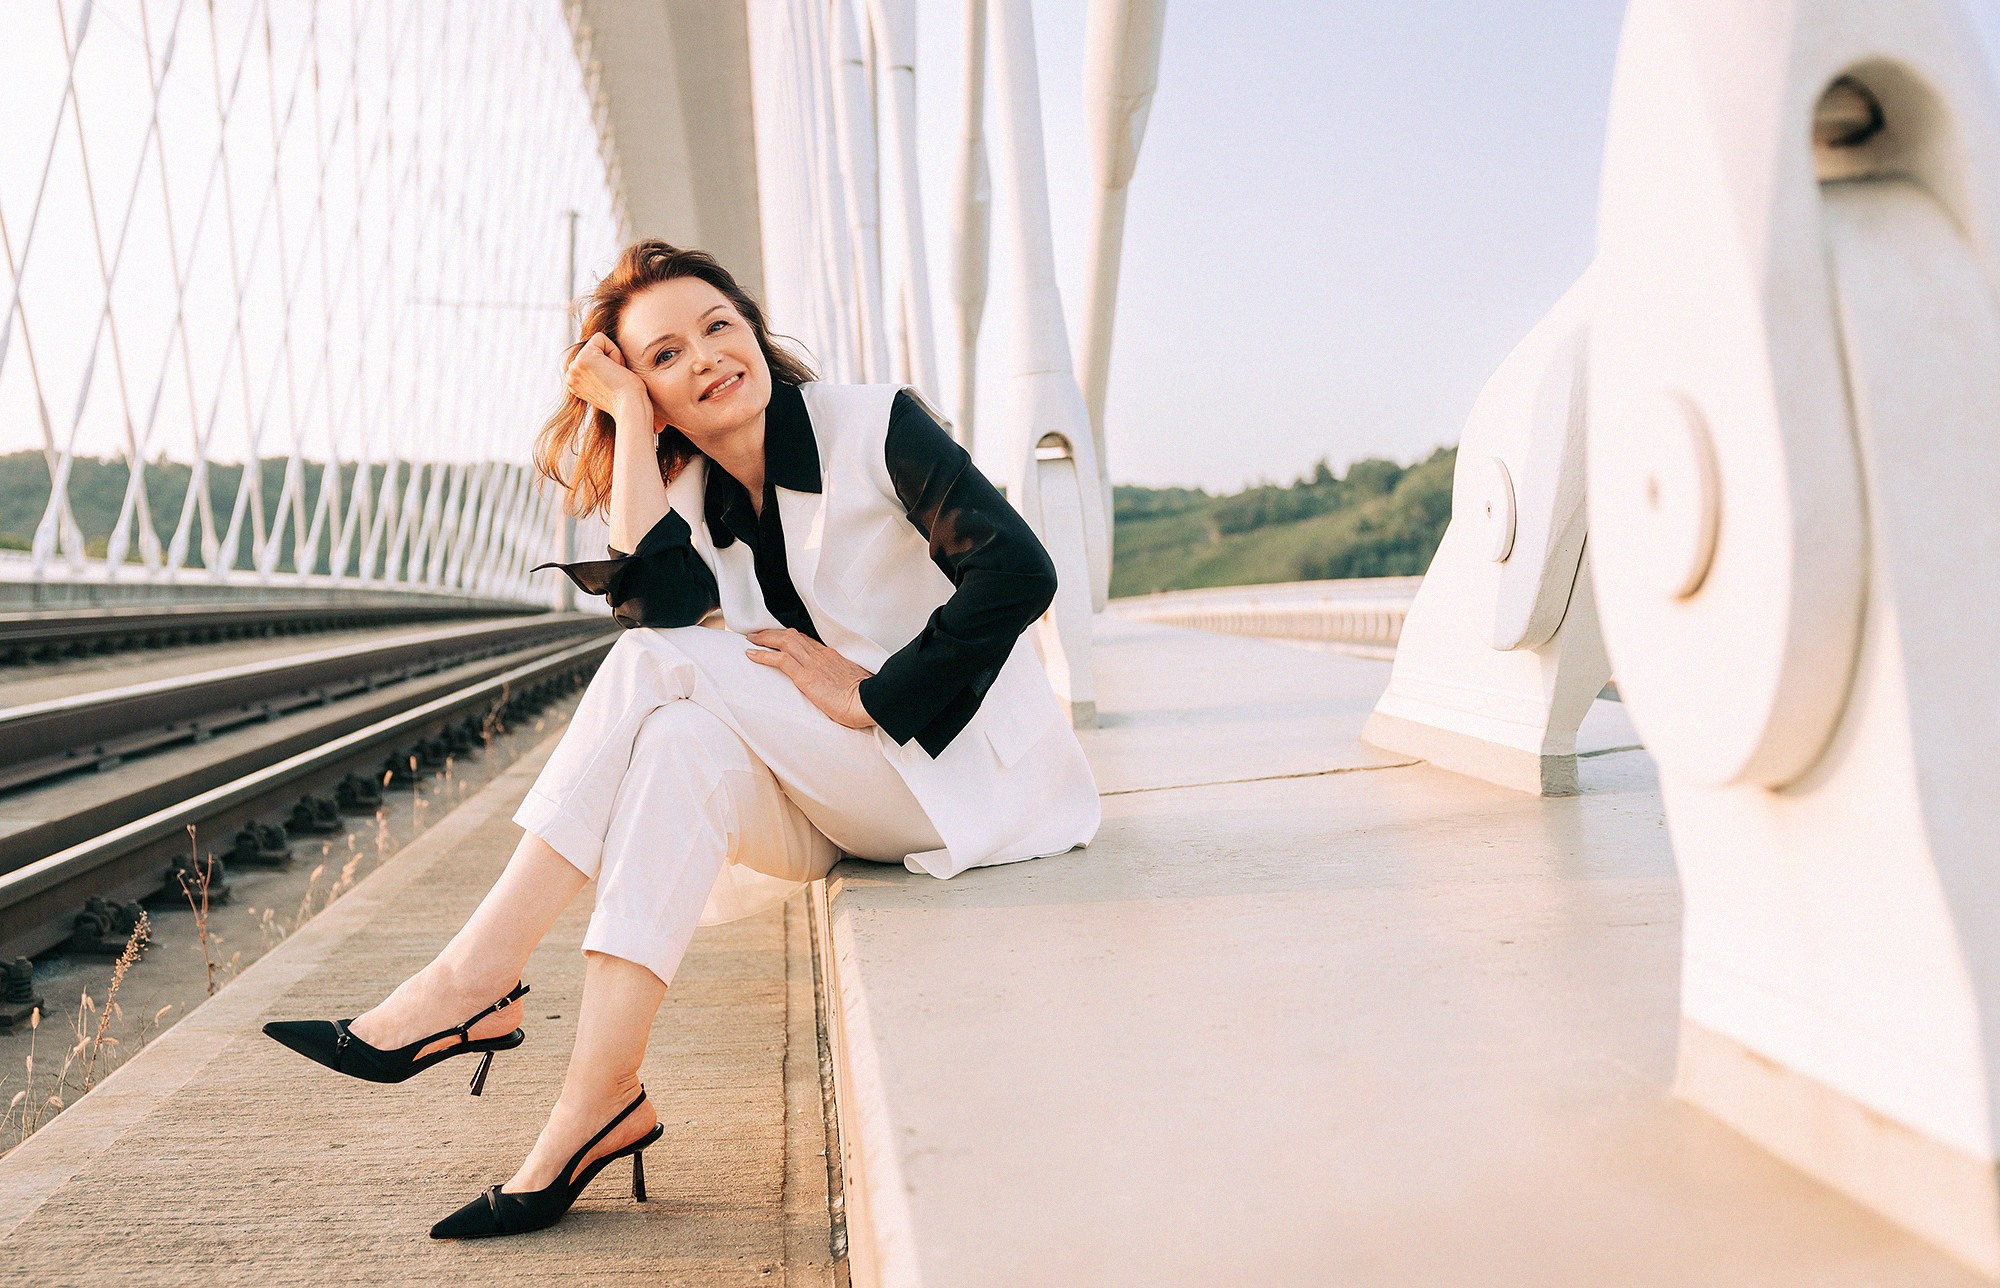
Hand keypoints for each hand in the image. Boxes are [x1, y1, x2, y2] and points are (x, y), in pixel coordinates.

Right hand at [564, 332, 649, 421]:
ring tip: (616, 377)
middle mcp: (570, 374)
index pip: (591, 355)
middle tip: (616, 381)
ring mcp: (574, 367)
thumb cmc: (628, 398)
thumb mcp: (606, 383)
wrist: (630, 408)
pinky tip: (616, 371)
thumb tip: (603, 357)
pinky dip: (614, 352)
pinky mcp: (584, 359)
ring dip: (613, 356)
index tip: (613, 382)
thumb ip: (598, 371)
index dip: (609, 363)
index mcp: (574, 381)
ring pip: (597, 342)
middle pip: (593, 347)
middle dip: (610, 358)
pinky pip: (600, 338)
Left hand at [744, 628, 877, 729]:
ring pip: (784, 642)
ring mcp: (813, 664)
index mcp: (833, 656)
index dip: (790, 637)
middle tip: (758, 634)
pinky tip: (752, 654)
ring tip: (750, 640)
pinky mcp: (806, 676)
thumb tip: (839, 688)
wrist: (869, 702)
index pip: (807, 641)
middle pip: (793, 636)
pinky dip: (763, 655)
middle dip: (773, 633)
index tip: (779, 637)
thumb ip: (842, 680)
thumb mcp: (853, 683)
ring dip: (764, 639)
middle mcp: (822, 655)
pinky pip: (780, 659)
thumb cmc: (865, 698)